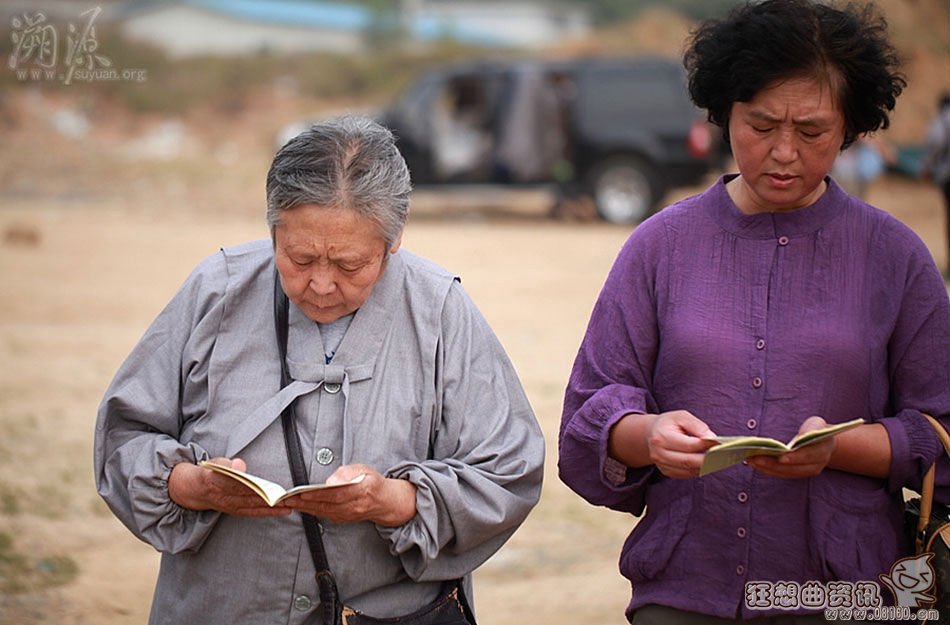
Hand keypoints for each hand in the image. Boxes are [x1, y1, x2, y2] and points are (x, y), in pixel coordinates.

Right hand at [168, 457, 291, 516]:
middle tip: (289, 495)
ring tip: (292, 502)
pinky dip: (270, 512)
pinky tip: (285, 510)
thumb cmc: (208, 472)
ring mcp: (230, 506)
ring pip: (255, 505)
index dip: (254, 484)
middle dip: (271, 496)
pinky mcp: (236, 511)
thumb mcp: (212, 464)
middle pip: (250, 496)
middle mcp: (224, 497)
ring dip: (274, 505)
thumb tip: (240, 465)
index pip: (236, 483)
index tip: (269, 484)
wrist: (192, 490)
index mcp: (215, 482)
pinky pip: (255, 512)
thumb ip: (225, 464)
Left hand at [282, 464, 416, 526]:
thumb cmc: (373, 483)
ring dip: (304, 508)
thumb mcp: (365, 469)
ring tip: (289, 501)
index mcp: (362, 490)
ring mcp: (348, 515)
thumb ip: (348, 472)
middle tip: (287, 498)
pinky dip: (310, 512)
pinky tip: (300, 507)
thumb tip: (332, 480)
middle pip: (326, 505)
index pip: (336, 494)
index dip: (318, 494)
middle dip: (304, 502)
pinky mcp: (342, 519)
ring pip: (323, 512)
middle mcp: (354, 506)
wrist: (385, 502)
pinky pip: (324, 516)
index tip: (302, 492)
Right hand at [641, 410, 718, 478]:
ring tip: (717, 458)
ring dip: (705, 466)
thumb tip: (712, 438)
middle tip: (724, 455)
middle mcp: (659, 454)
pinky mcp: (666, 472)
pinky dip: (697, 469)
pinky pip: (686, 474)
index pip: (689, 445)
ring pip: (689, 470)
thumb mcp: (681, 416)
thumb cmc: (669, 423)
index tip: (720, 443)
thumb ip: (697, 426)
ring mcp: (662, 465)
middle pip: (689, 461)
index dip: (706, 445)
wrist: (651, 433)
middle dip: (708, 459)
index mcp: (661, 437)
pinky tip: (705, 462)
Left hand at [747, 416, 835, 478]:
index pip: (809, 455)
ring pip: (786, 473)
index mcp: (823, 450)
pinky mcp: (797, 474)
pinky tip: (755, 463)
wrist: (823, 442)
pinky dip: (768, 469)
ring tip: (750, 460)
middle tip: (754, 458)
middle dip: (773, 464)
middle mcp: (817, 464)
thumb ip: (811, 428)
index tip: (780, 457)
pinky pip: (782, 474)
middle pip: (794, 468)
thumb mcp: (817, 424)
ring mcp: (807, 471)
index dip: (795, 457)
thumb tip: (801, 437)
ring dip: (767, 468)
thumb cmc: (816, 429)